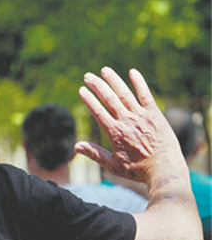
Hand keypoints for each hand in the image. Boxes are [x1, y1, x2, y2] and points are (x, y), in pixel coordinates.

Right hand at [75, 67, 183, 183]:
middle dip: (97, 86)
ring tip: (105, 70)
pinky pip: (146, 95)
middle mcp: (127, 121)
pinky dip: (139, 83)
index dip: (89, 99)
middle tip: (88, 76)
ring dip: (114, 80)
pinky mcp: (155, 114)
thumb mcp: (112, 165)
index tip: (81, 90)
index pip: (98, 111)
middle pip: (109, 99)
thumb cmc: (137, 169)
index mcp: (115, 133)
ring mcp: (142, 116)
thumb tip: (76, 147)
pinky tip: (132, 72)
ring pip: (125, 94)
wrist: (163, 168)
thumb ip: (94, 153)